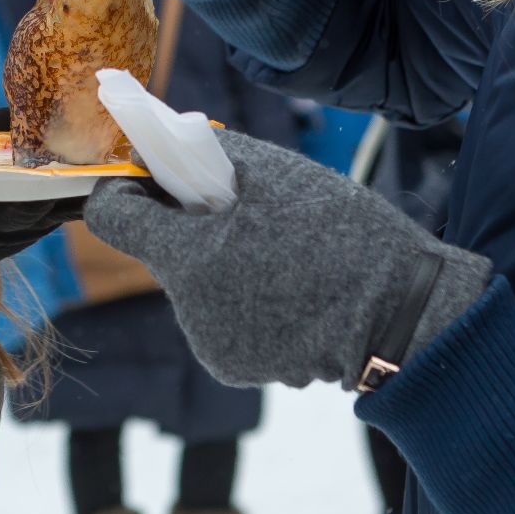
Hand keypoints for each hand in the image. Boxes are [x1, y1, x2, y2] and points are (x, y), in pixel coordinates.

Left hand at [85, 129, 490, 388]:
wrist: (402, 311)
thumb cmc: (339, 230)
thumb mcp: (272, 172)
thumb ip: (205, 154)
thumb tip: (161, 146)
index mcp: (188, 255)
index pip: (112, 216)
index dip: (127, 189)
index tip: (153, 177)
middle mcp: (187, 307)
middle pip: (162, 252)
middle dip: (189, 228)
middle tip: (242, 210)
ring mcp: (210, 343)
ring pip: (194, 287)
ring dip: (219, 266)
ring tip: (280, 254)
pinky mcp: (235, 367)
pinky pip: (220, 321)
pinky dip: (243, 303)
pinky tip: (290, 293)